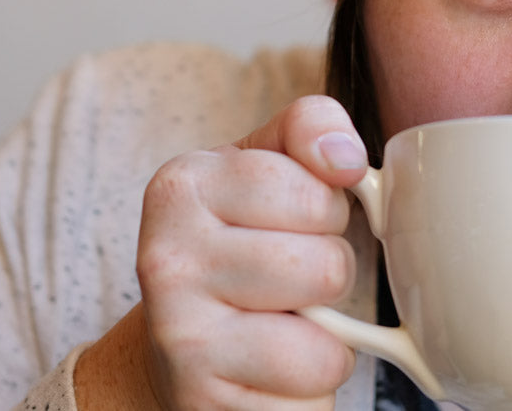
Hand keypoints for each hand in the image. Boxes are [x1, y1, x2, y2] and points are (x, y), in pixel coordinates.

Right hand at [131, 95, 367, 408]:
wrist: (179, 347)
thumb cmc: (240, 242)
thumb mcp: (266, 165)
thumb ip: (310, 128)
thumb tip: (345, 157)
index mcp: (181, 186)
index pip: (316, 192)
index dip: (327, 210)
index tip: (292, 220)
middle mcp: (167, 261)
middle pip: (328, 268)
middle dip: (329, 276)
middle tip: (286, 280)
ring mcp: (181, 339)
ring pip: (326, 346)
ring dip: (325, 342)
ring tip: (280, 326)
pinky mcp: (204, 405)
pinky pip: (308, 401)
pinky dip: (307, 393)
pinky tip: (268, 374)